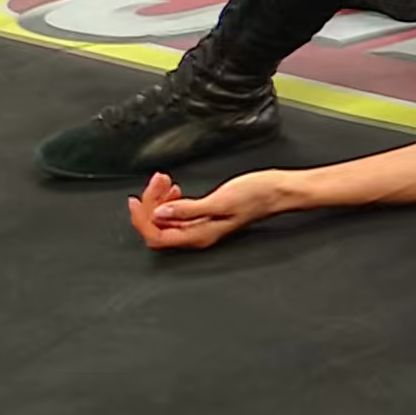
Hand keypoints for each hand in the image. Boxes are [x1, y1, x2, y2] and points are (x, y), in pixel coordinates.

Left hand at [127, 170, 282, 250]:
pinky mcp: (206, 216)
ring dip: (160, 200)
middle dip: (151, 204)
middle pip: (158, 227)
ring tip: (166, 180)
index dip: (142, 219)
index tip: (137, 199)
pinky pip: (177, 213)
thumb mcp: (221, 200)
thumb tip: (160, 215)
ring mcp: (201, 226)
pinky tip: (176, 188)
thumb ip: (188, 210)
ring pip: (166, 219)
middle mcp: (198, 234)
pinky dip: (171, 200)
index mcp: (199, 235)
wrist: (278, 191)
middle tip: (159, 180)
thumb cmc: (257, 195)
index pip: (157, 235)